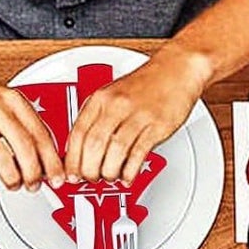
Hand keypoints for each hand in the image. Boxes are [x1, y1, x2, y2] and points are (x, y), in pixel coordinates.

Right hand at [0, 54, 62, 200]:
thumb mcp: (1, 96)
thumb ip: (19, 121)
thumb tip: (38, 154)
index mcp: (12, 99)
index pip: (41, 134)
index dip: (52, 161)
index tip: (56, 177)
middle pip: (25, 149)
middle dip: (33, 174)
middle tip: (34, 186)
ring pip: (2, 159)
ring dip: (12, 180)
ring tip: (12, 186)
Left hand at [66, 46, 208, 183]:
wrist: (177, 69)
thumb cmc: (144, 86)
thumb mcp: (110, 96)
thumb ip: (95, 120)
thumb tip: (79, 151)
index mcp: (100, 99)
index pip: (78, 134)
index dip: (72, 160)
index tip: (72, 175)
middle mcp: (117, 105)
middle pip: (94, 146)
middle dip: (89, 170)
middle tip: (91, 179)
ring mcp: (138, 115)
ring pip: (115, 152)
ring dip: (109, 172)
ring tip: (110, 177)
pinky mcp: (157, 125)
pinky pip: (139, 153)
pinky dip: (130, 170)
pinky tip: (127, 176)